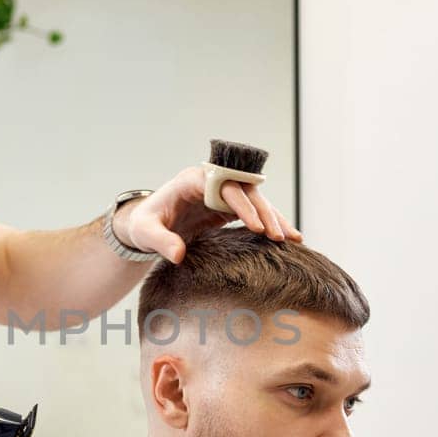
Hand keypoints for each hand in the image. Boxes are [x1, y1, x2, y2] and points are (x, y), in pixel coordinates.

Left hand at [114, 166, 301, 264]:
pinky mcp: (228, 207)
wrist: (147, 224)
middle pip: (246, 191)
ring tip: (293, 238)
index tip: (256, 227)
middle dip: (265, 212)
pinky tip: (289, 238)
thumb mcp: (146, 233)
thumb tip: (178, 255)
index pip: (225, 187)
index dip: (242, 205)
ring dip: (274, 218)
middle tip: (278, 236)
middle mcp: (211, 182)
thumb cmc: (144, 225)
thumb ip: (160, 242)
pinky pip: (254, 212)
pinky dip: (271, 224)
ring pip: (256, 200)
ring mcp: (221, 193)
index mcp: (192, 180)